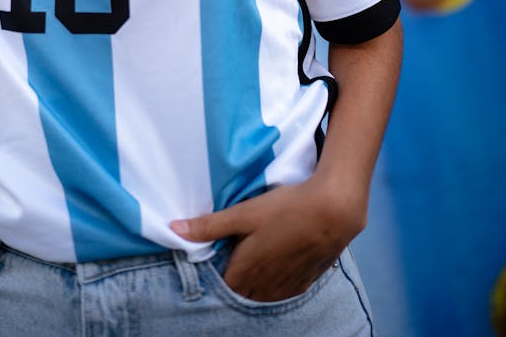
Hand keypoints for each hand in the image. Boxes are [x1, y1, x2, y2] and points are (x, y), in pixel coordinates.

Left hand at [170, 178, 361, 302]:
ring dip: (255, 287)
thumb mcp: (243, 213)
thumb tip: (174, 229)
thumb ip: (209, 225)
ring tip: (252, 267)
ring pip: (264, 296)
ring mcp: (288, 285)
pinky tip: (277, 271)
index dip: (216, 278)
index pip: (223, 288)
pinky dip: (276, 286)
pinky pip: (285, 293)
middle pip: (243, 294)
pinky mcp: (307, 280)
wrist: (332, 212)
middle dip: (235, 284)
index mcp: (246, 270)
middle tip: (232, 261)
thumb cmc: (285, 209)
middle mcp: (266, 284)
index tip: (212, 262)